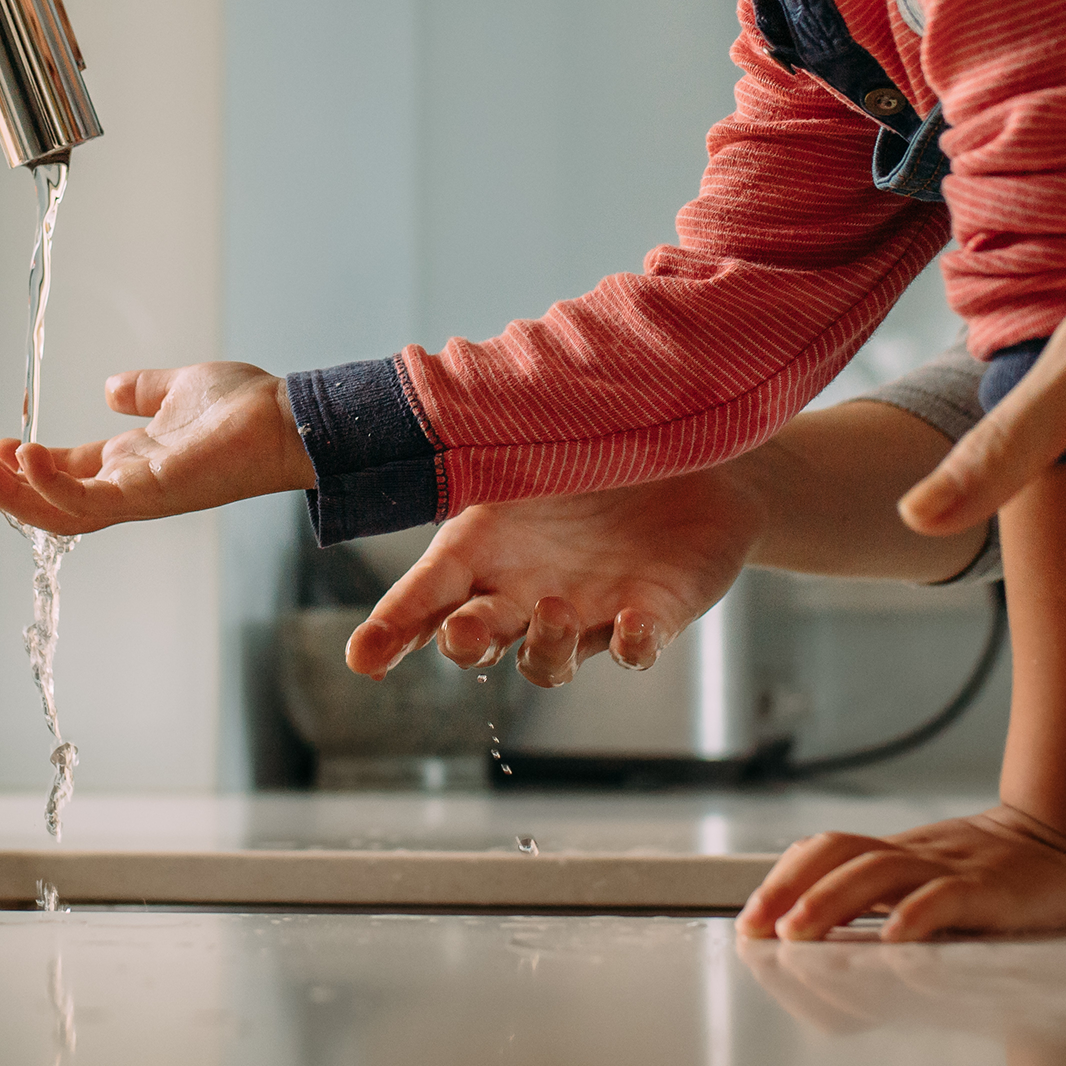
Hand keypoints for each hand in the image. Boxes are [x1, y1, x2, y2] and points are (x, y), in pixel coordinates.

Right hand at [0, 360, 311, 532]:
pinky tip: (25, 458)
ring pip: (63, 511)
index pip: (67, 473)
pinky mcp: (150, 493)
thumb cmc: (243, 406)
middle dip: (9, 491)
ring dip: (17, 494)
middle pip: (54, 501)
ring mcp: (139, 494)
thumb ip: (142, 391)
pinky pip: (90, 499)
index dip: (28, 466)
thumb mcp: (177, 388)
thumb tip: (111, 387)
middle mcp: (131, 485)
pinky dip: (53, 484)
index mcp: (132, 462)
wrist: (286, 417)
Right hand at [349, 466, 765, 682]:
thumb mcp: (538, 430)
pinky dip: (632, 645)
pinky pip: (635, 650)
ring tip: (555, 609)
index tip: (362, 657)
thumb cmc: (603, 437)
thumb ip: (494, 436)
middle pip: (477, 640)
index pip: (425, 595)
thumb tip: (439, 402)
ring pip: (546, 663)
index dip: (391, 629)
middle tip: (462, 634)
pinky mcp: (649, 617)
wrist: (703, 451)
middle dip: (464, 644)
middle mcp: (524, 590)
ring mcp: (586, 613)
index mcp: (484, 544)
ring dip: (544, 646)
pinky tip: (633, 626)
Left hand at [735, 806, 1065, 943]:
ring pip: (881, 873)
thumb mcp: (937, 884)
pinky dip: (917, 916)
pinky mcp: (995, 890)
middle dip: (789, 889)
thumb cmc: (1005, 880)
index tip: (750, 918)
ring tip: (798, 933)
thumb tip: (825, 941)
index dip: (783, 878)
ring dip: (830, 902)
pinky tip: (894, 940)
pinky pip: (949, 898)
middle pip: (840, 855)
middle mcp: (919, 856)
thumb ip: (892, 902)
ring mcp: (956, 869)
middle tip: (758, 927)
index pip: (829, 850)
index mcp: (902, 855)